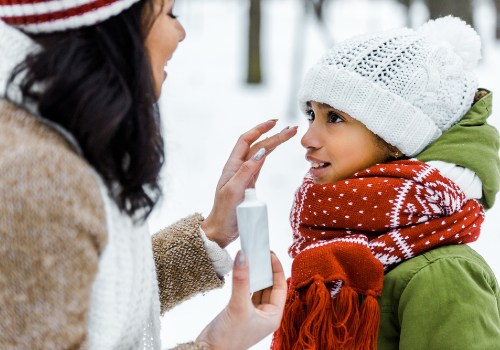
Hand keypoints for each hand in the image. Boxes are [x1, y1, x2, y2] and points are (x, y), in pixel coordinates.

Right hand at [196, 251, 286, 349]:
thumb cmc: (229, 337)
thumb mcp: (237, 306)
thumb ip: (241, 280)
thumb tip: (243, 256)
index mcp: (273, 316)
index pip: (281, 288)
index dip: (277, 270)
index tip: (270, 254)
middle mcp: (265, 314)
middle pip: (269, 286)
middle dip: (265, 270)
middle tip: (259, 253)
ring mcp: (253, 312)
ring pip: (258, 288)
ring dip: (255, 274)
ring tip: (251, 257)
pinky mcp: (240, 310)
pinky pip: (247, 291)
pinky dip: (245, 280)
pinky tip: (241, 270)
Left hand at [201, 120, 296, 246]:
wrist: (221, 230)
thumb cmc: (224, 213)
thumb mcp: (234, 191)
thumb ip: (246, 171)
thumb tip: (261, 152)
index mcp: (232, 166)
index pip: (246, 140)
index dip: (260, 129)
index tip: (275, 123)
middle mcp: (238, 167)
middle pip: (257, 145)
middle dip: (274, 135)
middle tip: (292, 129)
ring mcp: (244, 175)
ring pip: (260, 153)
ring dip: (273, 143)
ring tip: (288, 135)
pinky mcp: (249, 184)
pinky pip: (260, 165)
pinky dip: (268, 155)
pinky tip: (273, 150)